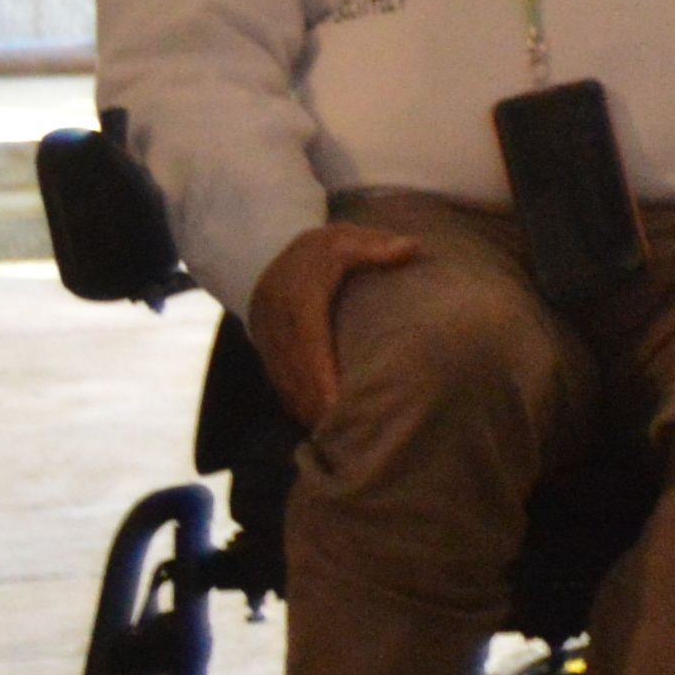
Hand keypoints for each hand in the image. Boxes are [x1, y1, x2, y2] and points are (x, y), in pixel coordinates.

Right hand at [248, 221, 423, 430]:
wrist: (264, 253)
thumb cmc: (317, 250)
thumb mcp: (344, 238)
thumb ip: (375, 246)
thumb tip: (410, 248)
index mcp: (297, 301)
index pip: (308, 345)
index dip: (321, 378)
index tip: (339, 404)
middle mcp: (277, 326)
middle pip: (295, 375)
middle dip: (317, 405)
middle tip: (346, 434)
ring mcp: (267, 341)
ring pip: (286, 384)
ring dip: (307, 410)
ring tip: (337, 436)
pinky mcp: (267, 351)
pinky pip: (280, 383)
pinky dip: (298, 403)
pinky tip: (321, 422)